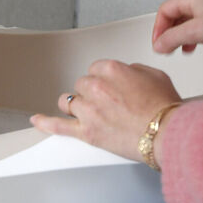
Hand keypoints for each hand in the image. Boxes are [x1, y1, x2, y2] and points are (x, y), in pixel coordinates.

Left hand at [30, 59, 180, 161]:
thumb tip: (124, 73)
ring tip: (87, 112)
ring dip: (76, 106)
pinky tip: (36, 120)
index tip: (110, 87)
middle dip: (91, 93)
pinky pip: (58, 126)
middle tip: (107, 103)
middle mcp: (96, 87)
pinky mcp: (86, 131)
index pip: (95, 69)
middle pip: (81, 86)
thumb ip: (133, 70)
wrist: (166, 133)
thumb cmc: (163, 108)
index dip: (103, 80)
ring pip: (68, 102)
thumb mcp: (154, 75)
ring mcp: (88, 110)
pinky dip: (44, 122)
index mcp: (110, 70)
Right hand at [153, 0, 202, 53]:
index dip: (157, 29)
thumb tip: (158, 45)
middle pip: (173, 17)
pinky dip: (190, 38)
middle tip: (164, 47)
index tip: (157, 44)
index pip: (163, 11)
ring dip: (178, 37)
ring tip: (176, 49)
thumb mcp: (195, 30)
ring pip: (184, 23)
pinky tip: (191, 46)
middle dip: (167, 34)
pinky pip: (196, 27)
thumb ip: (173, 38)